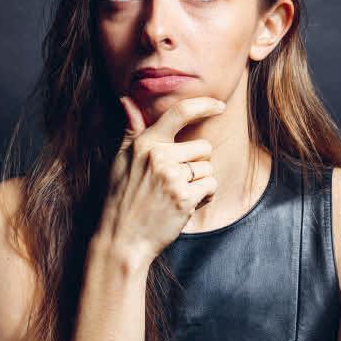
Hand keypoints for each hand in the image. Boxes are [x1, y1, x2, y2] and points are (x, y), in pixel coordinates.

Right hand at [97, 94, 225, 265]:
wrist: (122, 240)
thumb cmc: (121, 200)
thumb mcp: (120, 161)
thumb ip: (131, 131)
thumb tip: (126, 100)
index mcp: (144, 143)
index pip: (180, 113)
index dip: (204, 105)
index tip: (219, 105)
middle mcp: (159, 156)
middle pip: (203, 147)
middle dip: (197, 164)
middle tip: (176, 183)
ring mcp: (172, 177)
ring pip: (208, 168)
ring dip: (200, 184)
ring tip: (176, 196)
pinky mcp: (184, 197)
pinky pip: (211, 186)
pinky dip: (204, 197)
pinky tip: (185, 206)